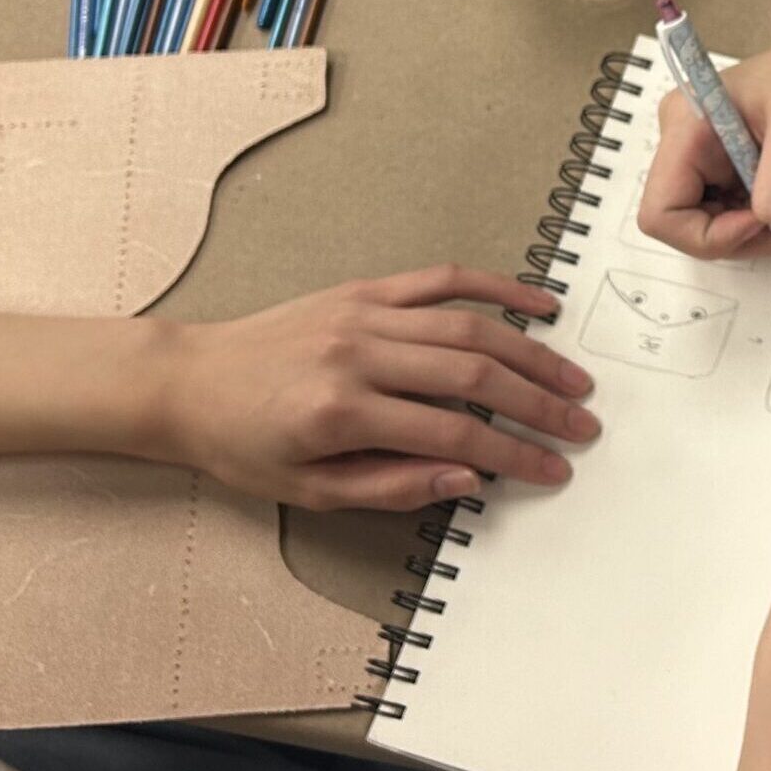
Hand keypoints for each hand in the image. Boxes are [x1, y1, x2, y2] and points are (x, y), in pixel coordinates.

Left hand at [156, 265, 599, 510]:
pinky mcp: (364, 290)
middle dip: (538, 404)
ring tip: (573, 380)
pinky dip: (496, 288)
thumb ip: (392, 486)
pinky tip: (538, 302)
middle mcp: (358, 354)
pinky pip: (441, 280)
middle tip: (582, 426)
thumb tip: (468, 478)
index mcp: (342, 412)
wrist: (188, 383)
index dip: (513, 455)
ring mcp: (363, 314)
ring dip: (532, 353)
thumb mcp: (310, 490)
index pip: (453, 434)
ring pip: (469, 326)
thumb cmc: (242, 444)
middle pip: (474, 375)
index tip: (553, 469)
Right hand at [638, 0, 770, 257]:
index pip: (661, 213)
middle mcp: (687, 142)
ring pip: (709, 224)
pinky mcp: (733, 165)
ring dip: (752, 231)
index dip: (708, 233)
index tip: (760, 220)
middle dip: (733, 236)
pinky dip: (764, 219)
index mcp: (686, 127)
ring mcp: (709, 155)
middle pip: (683, 224)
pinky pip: (733, 213)